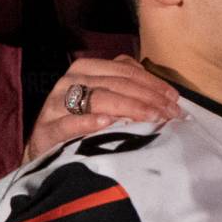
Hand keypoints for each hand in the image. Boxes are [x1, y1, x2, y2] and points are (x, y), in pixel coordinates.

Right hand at [27, 56, 180, 159]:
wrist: (46, 151)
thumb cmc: (83, 124)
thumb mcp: (105, 101)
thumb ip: (129, 89)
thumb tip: (167, 95)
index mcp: (86, 70)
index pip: (125, 71)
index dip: (153, 84)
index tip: (175, 100)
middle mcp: (69, 81)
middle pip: (116, 84)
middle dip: (148, 98)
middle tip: (170, 114)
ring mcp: (55, 104)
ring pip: (97, 99)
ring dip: (129, 107)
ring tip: (152, 118)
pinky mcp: (46, 130)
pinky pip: (69, 123)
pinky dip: (89, 122)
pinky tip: (108, 123)